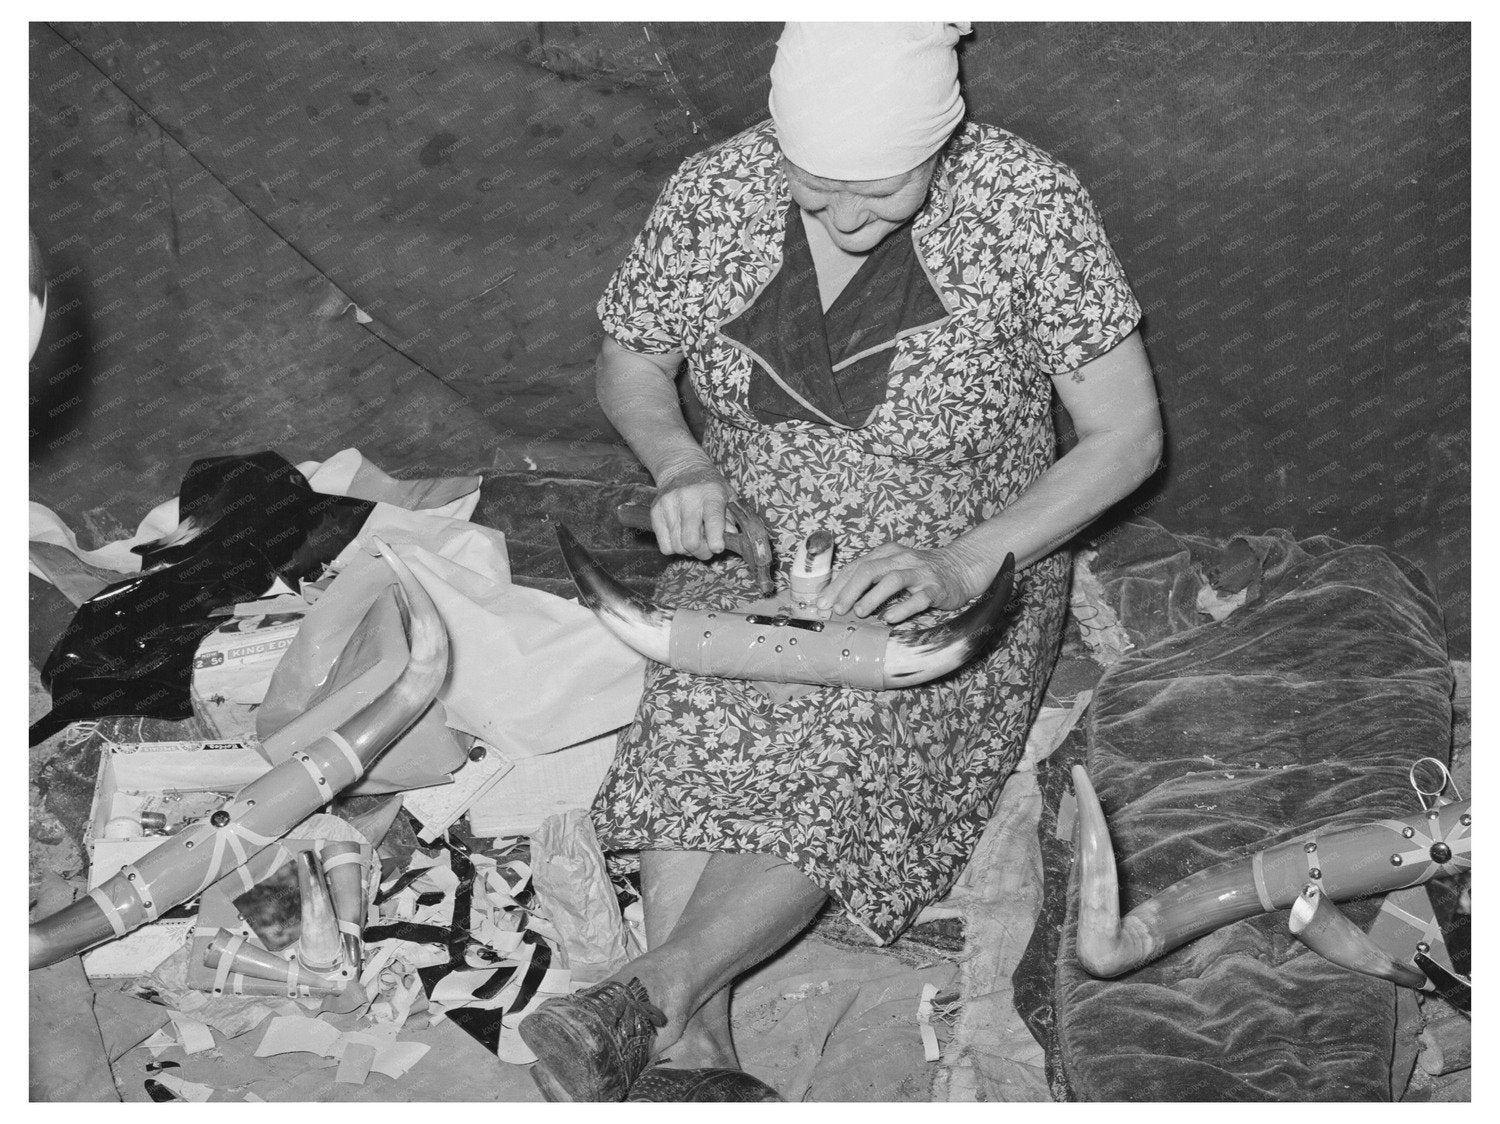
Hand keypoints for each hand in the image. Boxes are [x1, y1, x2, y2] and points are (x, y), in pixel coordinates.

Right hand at [651, 462, 735, 559]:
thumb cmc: (709, 487)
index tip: (718, 547)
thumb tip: (731, 536)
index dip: (716, 542)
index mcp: (711, 494)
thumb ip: (731, 518)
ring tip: (694, 540)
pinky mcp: (655, 512)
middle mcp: (688, 498)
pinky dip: (674, 548)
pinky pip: (665, 546)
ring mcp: (668, 505)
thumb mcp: (726, 496)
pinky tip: (680, 536)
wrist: (682, 468)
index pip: (713, 522)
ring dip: (688, 551)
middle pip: (691, 542)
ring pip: (677, 547)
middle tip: (707, 548)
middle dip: (702, 552)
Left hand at [817, 540, 991, 624]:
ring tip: (858, 612)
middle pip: (870, 569)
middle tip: (836, 609)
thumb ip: (870, 579)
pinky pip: (919, 598)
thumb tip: (838, 600)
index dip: (837, 585)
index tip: (822, 603)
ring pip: (892, 580)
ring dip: (872, 597)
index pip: (856, 566)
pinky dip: (903, 607)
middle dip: (849, 590)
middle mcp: (902, 559)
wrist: (960, 568)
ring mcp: (921, 573)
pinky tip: (890, 618)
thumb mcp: (894, 568)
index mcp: (888, 553)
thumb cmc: (919, 572)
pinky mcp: (936, 588)